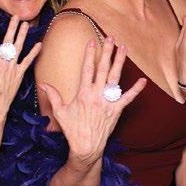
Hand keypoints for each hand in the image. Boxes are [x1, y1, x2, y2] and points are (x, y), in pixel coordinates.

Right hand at [0, 15, 40, 120]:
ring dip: (22, 35)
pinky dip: (34, 53)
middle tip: (16, 16)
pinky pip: (28, 62)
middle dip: (12, 27)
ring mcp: (12, 68)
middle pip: (8, 40)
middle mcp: (2, 62)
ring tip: (26, 24)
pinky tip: (39, 44)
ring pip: (18, 48)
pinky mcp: (19, 75)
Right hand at [39, 37, 145, 167]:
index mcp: (83, 93)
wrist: (86, 147)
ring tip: (123, 48)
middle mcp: (97, 95)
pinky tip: (143, 81)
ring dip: (120, 62)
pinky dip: (136, 90)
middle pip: (103, 68)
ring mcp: (108, 102)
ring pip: (115, 77)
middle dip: (107, 52)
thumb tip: (43, 84)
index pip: (87, 69)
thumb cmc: (72, 130)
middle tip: (110, 38)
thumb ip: (53, 96)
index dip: (89, 54)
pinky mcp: (117, 110)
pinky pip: (128, 98)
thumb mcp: (60, 112)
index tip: (92, 42)